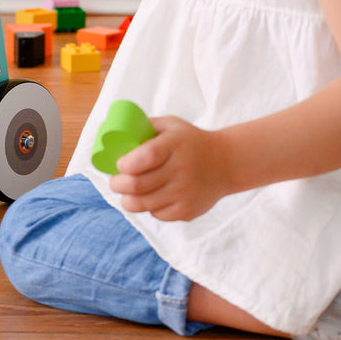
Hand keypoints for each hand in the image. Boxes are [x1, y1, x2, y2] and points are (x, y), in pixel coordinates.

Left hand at [109, 116, 229, 221]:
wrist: (225, 163)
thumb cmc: (190, 141)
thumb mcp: (171, 125)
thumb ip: (146, 127)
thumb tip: (116, 133)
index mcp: (174, 145)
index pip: (145, 157)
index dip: (125, 164)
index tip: (119, 164)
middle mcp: (180, 170)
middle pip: (137, 185)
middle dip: (117, 185)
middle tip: (115, 182)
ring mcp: (184, 193)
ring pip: (142, 204)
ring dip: (128, 200)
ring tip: (127, 193)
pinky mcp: (187, 211)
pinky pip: (157, 214)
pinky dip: (149, 208)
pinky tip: (151, 198)